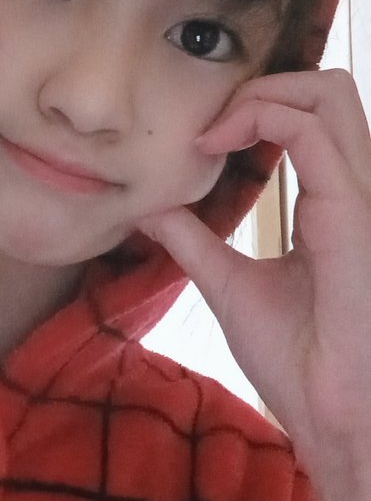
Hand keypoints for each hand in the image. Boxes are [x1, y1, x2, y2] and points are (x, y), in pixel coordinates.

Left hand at [137, 69, 370, 498]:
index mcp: (334, 203)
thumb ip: (195, 241)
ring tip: (214, 133)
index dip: (256, 106)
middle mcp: (355, 189)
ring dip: (260, 93)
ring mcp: (360, 197)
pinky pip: (312, 130)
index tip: (201, 140)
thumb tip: (150, 209)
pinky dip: (260, 115)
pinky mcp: (352, 212)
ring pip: (329, 92)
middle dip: (263, 84)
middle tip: (211, 126)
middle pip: (329, 88)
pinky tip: (217, 146)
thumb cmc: (300, 362)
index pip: (312, 117)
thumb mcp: (229, 285)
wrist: (333, 416)